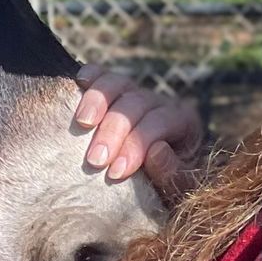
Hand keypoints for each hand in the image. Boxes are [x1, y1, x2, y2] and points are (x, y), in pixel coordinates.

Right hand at [72, 64, 200, 200]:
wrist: (154, 180)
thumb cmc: (166, 185)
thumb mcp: (179, 186)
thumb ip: (173, 172)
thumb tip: (157, 150)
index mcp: (182, 121)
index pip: (159, 123)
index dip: (136, 145)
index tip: (116, 172)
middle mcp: (158, 102)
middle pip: (135, 104)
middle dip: (113, 131)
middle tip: (95, 160)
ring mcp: (134, 92)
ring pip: (117, 84)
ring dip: (97, 101)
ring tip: (82, 123)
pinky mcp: (113, 89)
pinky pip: (101, 75)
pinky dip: (90, 76)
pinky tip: (79, 82)